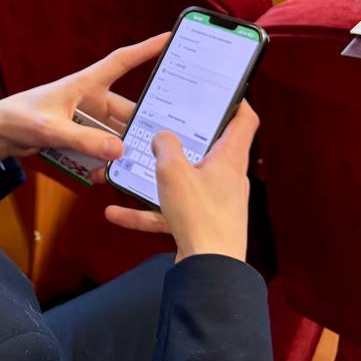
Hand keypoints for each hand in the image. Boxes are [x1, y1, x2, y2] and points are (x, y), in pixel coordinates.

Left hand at [0, 34, 168, 170]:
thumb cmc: (18, 118)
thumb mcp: (52, 129)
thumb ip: (84, 140)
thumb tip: (119, 150)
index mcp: (83, 84)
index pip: (120, 62)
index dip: (145, 49)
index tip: (169, 38)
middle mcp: (88, 98)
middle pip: (125, 109)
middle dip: (141, 123)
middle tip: (166, 138)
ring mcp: (83, 118)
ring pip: (113, 133)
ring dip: (121, 149)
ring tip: (137, 166)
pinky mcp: (76, 136)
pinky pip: (98, 148)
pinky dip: (102, 161)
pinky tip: (104, 176)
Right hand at [104, 100, 258, 262]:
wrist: (209, 269)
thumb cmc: (200, 217)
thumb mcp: (173, 170)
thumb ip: (165, 146)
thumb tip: (162, 137)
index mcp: (229, 158)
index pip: (244, 120)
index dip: (235, 102)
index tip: (221, 91)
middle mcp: (226, 178)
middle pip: (209, 149)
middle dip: (184, 139)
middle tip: (164, 125)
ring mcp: (214, 203)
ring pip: (183, 182)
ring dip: (154, 179)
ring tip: (128, 172)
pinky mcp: (200, 224)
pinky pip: (169, 211)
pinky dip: (144, 212)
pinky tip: (116, 212)